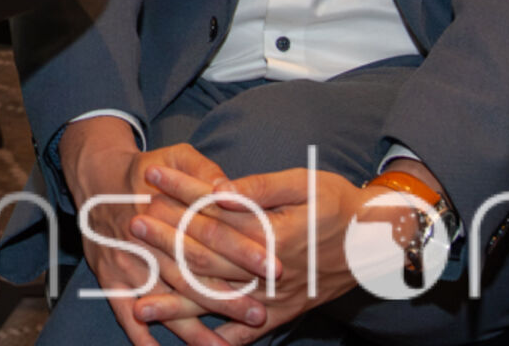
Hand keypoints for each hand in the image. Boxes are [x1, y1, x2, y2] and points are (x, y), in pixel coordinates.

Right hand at [60, 119, 271, 345]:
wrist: (96, 176)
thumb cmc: (146, 169)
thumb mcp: (175, 156)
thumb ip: (204, 170)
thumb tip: (230, 190)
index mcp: (165, 207)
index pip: (210, 232)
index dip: (243, 250)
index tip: (273, 266)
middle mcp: (145, 239)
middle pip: (190, 272)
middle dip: (226, 297)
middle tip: (258, 314)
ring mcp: (126, 262)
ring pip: (163, 300)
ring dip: (192, 327)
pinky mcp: (109, 277)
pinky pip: (123, 313)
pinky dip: (140, 337)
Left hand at [140, 167, 414, 343]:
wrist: (378, 244)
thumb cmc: (340, 205)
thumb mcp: (304, 183)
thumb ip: (260, 188)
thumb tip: (219, 190)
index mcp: (273, 235)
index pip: (214, 214)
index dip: (180, 195)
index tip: (149, 179)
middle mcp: (270, 272)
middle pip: (206, 259)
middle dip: (165, 242)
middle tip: (129, 227)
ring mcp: (274, 298)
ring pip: (216, 302)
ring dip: (175, 302)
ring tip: (137, 304)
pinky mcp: (281, 314)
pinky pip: (245, 334)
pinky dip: (217, 342)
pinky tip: (189, 344)